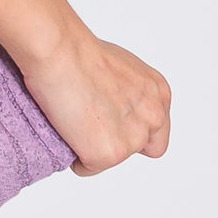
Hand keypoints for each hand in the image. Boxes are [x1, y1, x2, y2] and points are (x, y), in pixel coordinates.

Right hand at [20, 30, 171, 176]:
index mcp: (158, 94)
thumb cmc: (77, 49)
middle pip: (139, 148)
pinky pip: (86, 168)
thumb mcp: (120, 66)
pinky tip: (63, 130)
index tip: (112, 121)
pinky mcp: (108, 154)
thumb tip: (112, 103)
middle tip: (90, 124)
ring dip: (92, 148)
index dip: (131, 127)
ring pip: (112, 159)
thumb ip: (128, 91)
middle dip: (116, 140)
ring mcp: (132, 139)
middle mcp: (153, 118)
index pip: (156, 130)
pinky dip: (73, 157)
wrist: (58, 51)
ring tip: (72, 120)